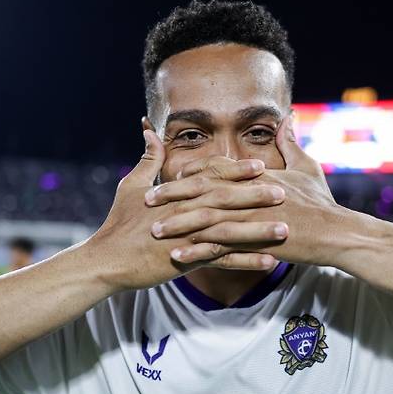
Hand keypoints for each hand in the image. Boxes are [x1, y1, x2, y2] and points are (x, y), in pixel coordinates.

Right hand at [85, 130, 288, 290]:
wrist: (106, 259)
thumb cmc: (118, 222)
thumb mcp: (131, 185)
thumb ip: (148, 159)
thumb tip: (150, 131)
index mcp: (176, 194)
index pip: (210, 176)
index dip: (235, 170)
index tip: (259, 164)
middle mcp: (185, 212)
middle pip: (225, 201)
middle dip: (256, 195)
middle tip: (285, 192)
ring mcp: (187, 236)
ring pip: (228, 231)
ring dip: (258, 230)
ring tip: (286, 229)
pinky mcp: (186, 260)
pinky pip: (221, 260)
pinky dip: (245, 261)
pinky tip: (269, 262)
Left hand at [146, 113, 358, 267]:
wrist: (337, 233)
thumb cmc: (321, 201)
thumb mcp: (305, 166)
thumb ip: (290, 142)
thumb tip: (286, 118)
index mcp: (257, 175)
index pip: (218, 168)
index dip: (193, 170)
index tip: (172, 173)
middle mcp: (249, 194)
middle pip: (203, 191)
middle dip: (173, 195)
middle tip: (147, 200)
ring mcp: (251, 219)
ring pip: (206, 219)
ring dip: (178, 224)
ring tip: (154, 230)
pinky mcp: (255, 243)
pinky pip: (220, 248)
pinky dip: (198, 252)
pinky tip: (177, 257)